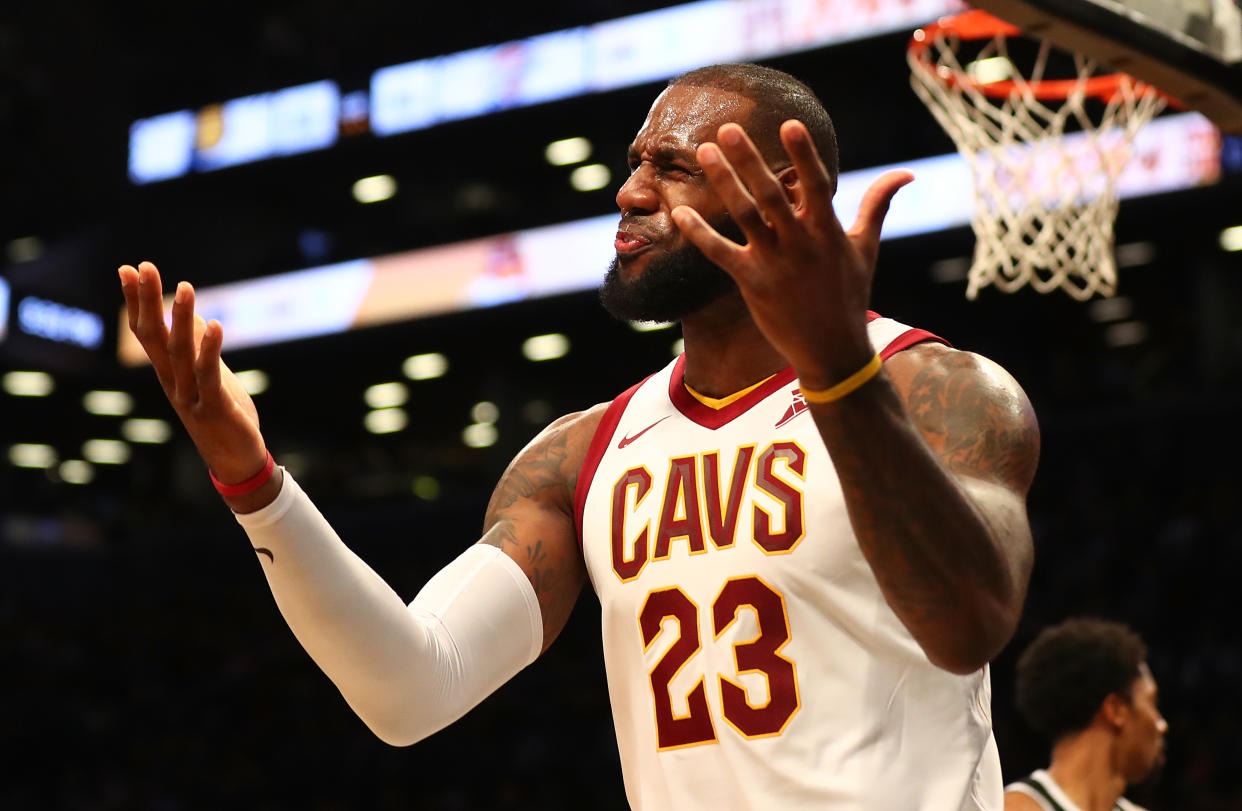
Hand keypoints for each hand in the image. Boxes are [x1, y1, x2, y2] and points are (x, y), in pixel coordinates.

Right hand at [118, 261, 266, 483]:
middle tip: (143, 266)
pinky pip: (208, 375)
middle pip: (154, 337)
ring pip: (180, 353)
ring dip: (181, 318)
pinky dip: (209, 349)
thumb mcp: (210, 377)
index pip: (147, 331)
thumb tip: (193, 317)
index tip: (129, 269)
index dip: (137, 301)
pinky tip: (214, 324)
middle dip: (148, 301)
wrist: (237, 461)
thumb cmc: (223, 416)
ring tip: (184, 286)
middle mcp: (173, 382)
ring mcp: (190, 396)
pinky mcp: (214, 408)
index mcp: (170, 373)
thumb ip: (199, 349)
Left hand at [671, 120, 911, 389]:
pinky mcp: (752, 282)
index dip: (803, 154)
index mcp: (828, 232)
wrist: (833, 350)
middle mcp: (800, 244)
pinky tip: (679, 210)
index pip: (817, 184)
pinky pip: (720, 254)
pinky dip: (699, 233)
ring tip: (706, 151)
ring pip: (745, 215)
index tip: (790, 124)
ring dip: (724, 182)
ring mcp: (774, 263)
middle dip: (750, 160)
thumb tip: (907, 174)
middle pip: (771, 194)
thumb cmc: (849, 295)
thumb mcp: (866, 248)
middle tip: (729, 127)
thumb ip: (878, 205)